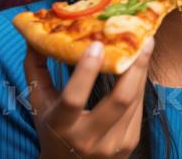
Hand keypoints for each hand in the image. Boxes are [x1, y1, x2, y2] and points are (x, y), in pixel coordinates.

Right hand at [23, 38, 153, 158]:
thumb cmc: (52, 131)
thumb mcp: (39, 105)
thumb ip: (36, 71)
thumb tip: (35, 37)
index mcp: (61, 127)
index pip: (73, 99)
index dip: (86, 71)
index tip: (97, 44)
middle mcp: (89, 138)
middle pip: (120, 99)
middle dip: (134, 68)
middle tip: (142, 40)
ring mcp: (113, 144)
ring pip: (134, 101)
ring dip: (141, 71)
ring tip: (146, 45)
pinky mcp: (130, 143)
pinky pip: (138, 108)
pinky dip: (140, 85)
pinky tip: (141, 67)